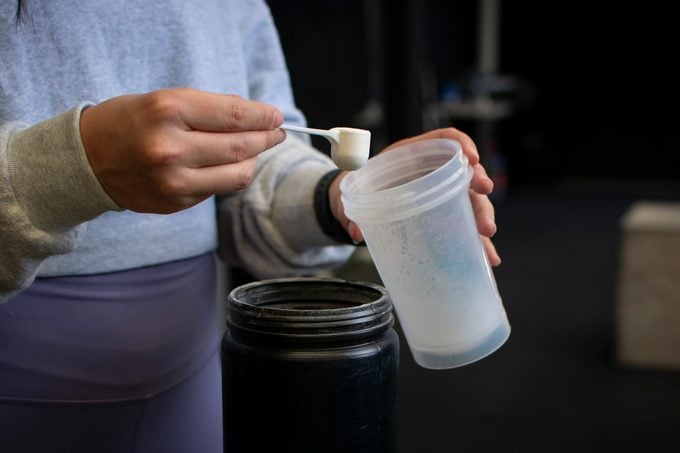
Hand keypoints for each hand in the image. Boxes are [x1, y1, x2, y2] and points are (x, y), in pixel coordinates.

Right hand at [80, 88, 284, 213]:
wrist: (86, 160)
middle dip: (266, 138)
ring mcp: (173, 180)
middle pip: (241, 146)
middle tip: (276, 132)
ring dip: (253, 160)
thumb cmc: (129, 122)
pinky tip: (225, 163)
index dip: (263, 116)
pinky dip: (229, 174)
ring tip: (254, 148)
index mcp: (168, 110)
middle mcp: (171, 148)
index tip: (275, 116)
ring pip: (237, 174)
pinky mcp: (175, 202)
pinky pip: (218, 188)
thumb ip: (210, 109)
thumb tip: (257, 117)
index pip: (235, 115)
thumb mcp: (164, 100)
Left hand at [329, 127, 500, 265]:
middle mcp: (433, 171)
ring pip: (471, 201)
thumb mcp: (352, 191)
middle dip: (479, 192)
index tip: (472, 158)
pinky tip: (488, 257)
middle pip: (466, 174)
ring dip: (482, 217)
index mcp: (413, 154)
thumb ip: (352, 208)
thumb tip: (356, 232)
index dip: (462, 144)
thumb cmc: (358, 187)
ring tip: (487, 237)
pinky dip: (477, 242)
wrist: (356, 201)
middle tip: (481, 207)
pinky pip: (465, 226)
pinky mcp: (444, 215)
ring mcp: (442, 193)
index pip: (446, 139)